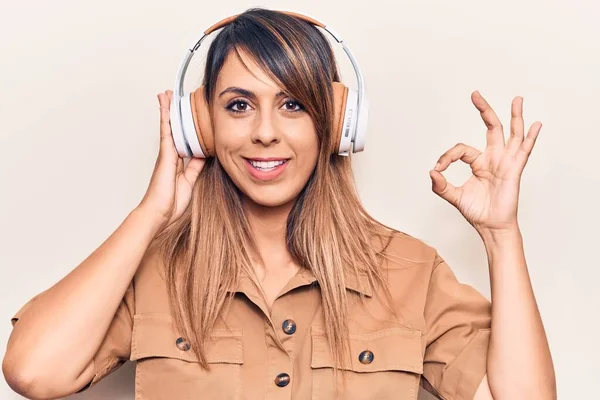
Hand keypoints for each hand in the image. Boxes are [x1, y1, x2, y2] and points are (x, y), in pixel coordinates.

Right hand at [137, 90, 205, 230]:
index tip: (190, 117)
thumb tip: (205, 155)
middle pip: (175, 130)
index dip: (188, 128)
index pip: (186, 141)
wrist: (160, 212)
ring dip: (168, 109)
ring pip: (169, 126)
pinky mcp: (165, 152)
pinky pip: (166, 129)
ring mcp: (167, 153)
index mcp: (179, 163)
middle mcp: (171, 155)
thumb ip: (196, 168)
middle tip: (174, 97)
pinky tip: (165, 103)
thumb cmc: (172, 203)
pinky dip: (166, 115)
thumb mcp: (190, 182)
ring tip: (167, 94)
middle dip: (175, 114)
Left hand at [429, 91, 541, 234]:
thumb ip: (441, 186)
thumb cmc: (477, 211)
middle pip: (491, 128)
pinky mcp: (514, 170)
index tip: (437, 169)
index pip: (461, 149)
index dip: (446, 157)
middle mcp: (493, 159)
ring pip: (511, 134)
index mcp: (478, 163)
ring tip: (517, 99)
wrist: (491, 227)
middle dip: (484, 110)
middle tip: (475, 94)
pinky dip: (530, 137)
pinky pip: (524, 151)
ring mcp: (505, 162)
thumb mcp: (454, 196)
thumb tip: (431, 172)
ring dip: (514, 116)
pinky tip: (536, 124)